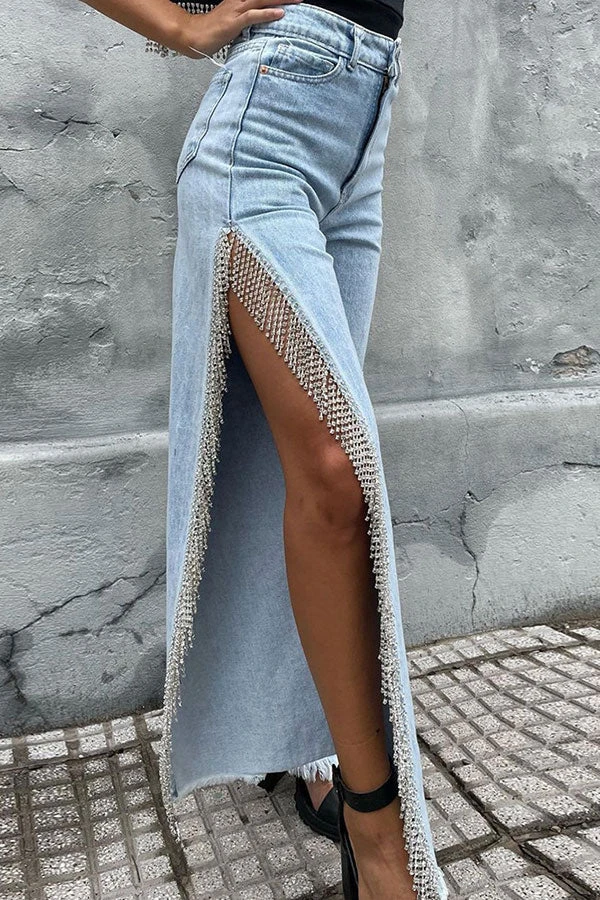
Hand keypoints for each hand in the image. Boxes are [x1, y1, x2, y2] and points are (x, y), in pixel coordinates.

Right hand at [176, 0, 303, 58]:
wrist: (193, 35)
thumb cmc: (211, 33)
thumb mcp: (231, 24)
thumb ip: (245, 22)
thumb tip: (258, 26)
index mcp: (237, 1)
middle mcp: (238, 1)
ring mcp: (236, 10)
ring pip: (262, 0)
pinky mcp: (234, 21)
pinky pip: (254, 15)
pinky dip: (268, 13)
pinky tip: (280, 13)